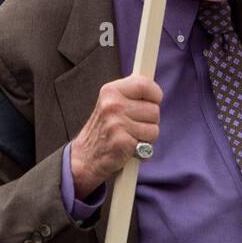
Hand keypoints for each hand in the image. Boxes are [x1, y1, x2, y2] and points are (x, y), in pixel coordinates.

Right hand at [69, 74, 161, 198]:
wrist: (84, 158)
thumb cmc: (105, 130)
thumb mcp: (112, 104)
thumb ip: (133, 95)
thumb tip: (157, 92)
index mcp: (110, 91)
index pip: (144, 84)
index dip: (154, 95)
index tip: (153, 101)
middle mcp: (112, 105)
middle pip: (154, 109)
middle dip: (150, 121)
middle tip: (133, 127)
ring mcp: (116, 124)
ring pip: (154, 129)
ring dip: (147, 138)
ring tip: (129, 138)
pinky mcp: (121, 142)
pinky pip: (148, 145)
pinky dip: (142, 150)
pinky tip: (127, 149)